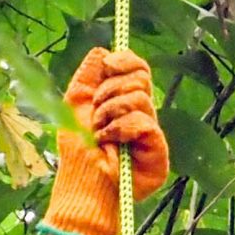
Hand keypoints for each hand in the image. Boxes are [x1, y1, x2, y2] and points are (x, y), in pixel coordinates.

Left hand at [42, 47, 168, 234]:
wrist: (81, 182)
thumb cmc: (77, 150)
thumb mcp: (76, 102)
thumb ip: (89, 74)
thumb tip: (104, 51)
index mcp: (124, 101)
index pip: (138, 69)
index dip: (126, 61)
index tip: (108, 67)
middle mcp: (141, 114)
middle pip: (142, 78)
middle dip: (111, 90)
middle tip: (97, 113)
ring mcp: (151, 132)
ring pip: (141, 98)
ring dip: (111, 112)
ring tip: (100, 132)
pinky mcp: (158, 150)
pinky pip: (144, 122)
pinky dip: (121, 128)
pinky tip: (109, 142)